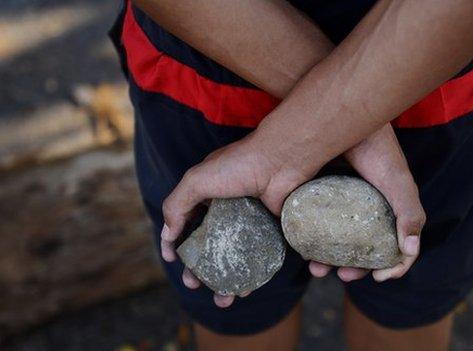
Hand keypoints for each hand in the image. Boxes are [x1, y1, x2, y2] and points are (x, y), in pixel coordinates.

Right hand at [160, 134, 316, 307]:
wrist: (282, 160)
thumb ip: (176, 205)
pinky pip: (256, 255)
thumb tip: (168, 234)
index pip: (186, 222)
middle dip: (199, 269)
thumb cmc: (239, 165)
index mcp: (206, 192)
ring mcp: (248, 219)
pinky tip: (245, 288)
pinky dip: (249, 273)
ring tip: (223, 299)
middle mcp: (226, 206)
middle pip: (208, 244)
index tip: (174, 260)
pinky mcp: (269, 228)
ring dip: (225, 278)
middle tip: (194, 285)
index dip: (176, 242)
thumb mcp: (198, 180)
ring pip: (232, 254)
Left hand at [308, 124, 425, 282]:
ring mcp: (330, 204)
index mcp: (382, 206)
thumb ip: (410, 214)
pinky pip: (307, 228)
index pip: (389, 244)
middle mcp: (356, 207)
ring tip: (318, 270)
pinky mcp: (306, 199)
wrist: (334, 118)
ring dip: (327, 263)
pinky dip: (307, 245)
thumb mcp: (397, 181)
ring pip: (330, 244)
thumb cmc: (373, 147)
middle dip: (354, 269)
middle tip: (345, 275)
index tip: (379, 275)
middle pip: (358, 249)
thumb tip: (409, 251)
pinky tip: (305, 254)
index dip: (388, 265)